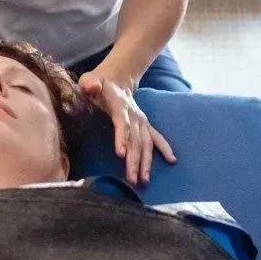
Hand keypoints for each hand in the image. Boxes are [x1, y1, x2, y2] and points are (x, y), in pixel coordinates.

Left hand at [77, 70, 174, 186]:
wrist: (115, 79)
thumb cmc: (97, 84)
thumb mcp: (89, 81)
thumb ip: (90, 84)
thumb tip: (92, 88)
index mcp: (120, 106)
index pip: (122, 124)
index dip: (122, 138)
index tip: (121, 154)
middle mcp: (134, 115)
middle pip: (135, 139)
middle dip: (134, 160)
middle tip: (132, 179)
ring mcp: (141, 120)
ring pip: (145, 143)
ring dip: (146, 162)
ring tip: (144, 180)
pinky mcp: (144, 125)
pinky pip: (156, 138)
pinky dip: (164, 148)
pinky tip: (171, 160)